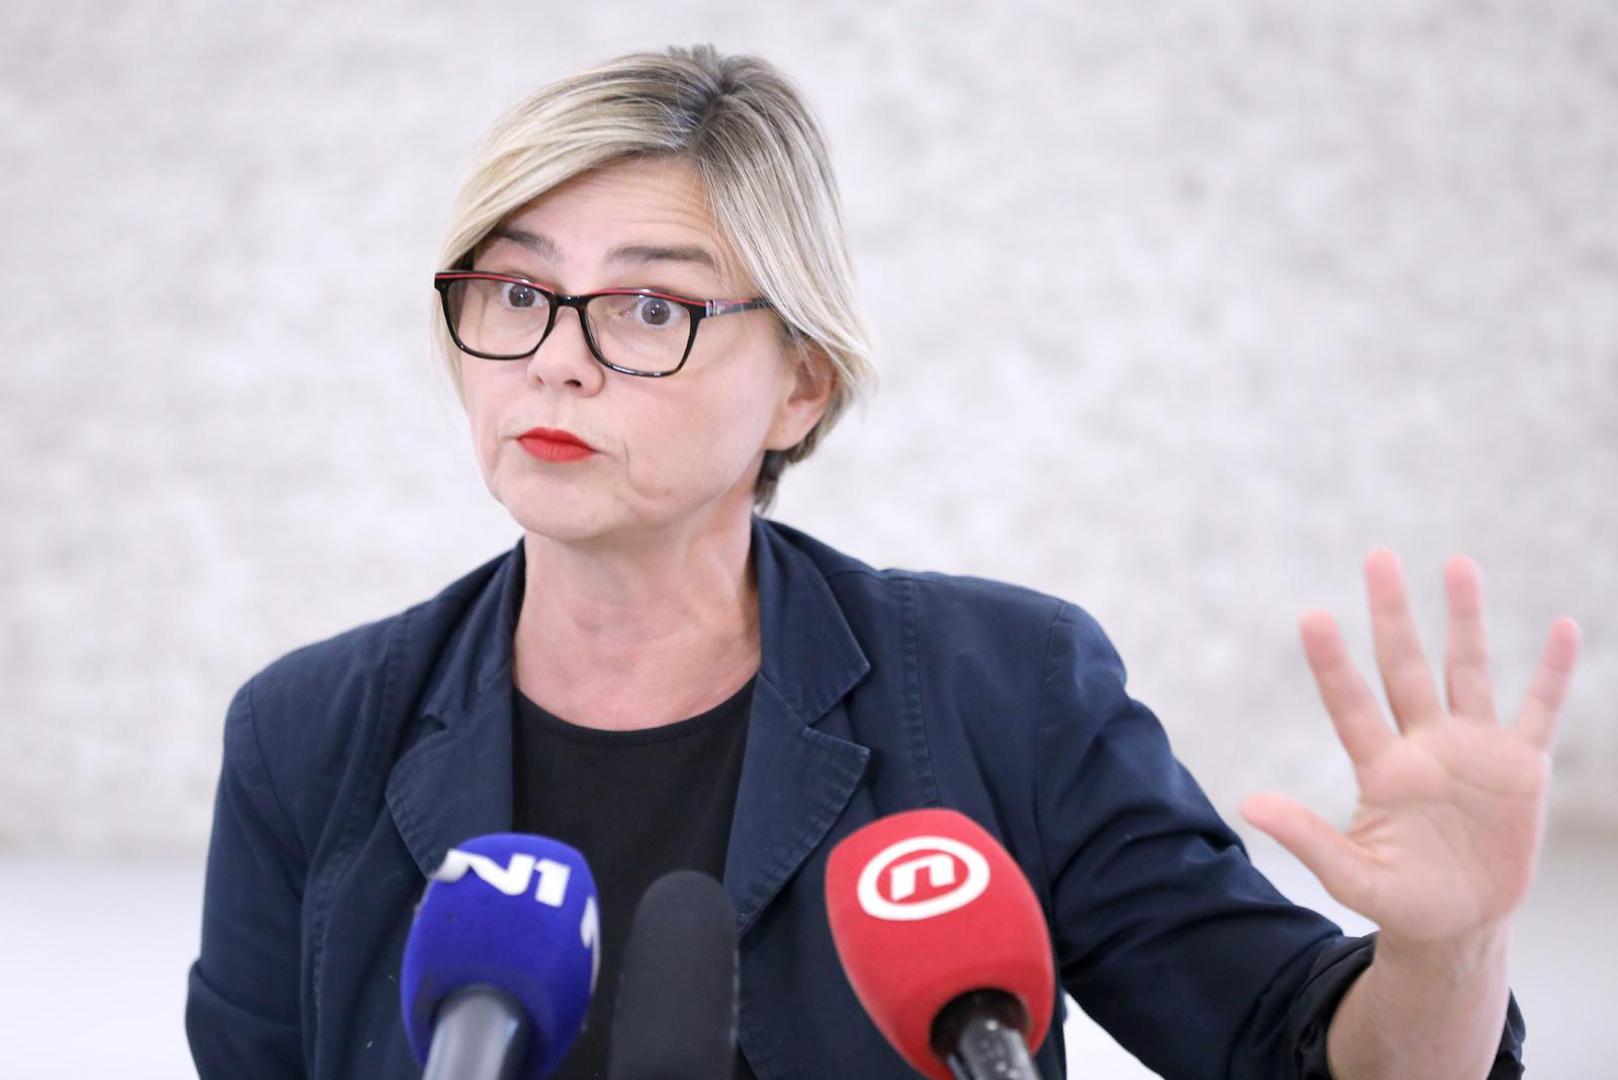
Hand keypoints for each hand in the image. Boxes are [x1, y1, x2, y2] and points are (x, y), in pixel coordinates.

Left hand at [1240, 550, 1580, 950]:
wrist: (1458, 923)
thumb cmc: (1399, 899)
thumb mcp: (1352, 877)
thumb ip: (1308, 840)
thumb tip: (1249, 805)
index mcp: (1380, 767)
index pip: (1350, 703)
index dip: (1332, 663)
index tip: (1312, 615)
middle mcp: (1423, 744)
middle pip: (1405, 666)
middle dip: (1392, 613)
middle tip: (1377, 556)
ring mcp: (1473, 749)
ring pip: (1468, 670)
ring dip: (1465, 619)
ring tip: (1457, 564)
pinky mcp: (1520, 766)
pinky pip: (1540, 709)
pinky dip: (1552, 671)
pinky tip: (1563, 627)